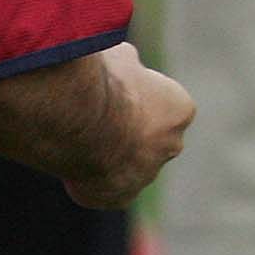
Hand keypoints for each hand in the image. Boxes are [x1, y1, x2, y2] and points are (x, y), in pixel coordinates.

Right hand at [63, 42, 195, 209]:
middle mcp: (171, 145)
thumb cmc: (103, 84)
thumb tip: (127, 63)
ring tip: (80, 139)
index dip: (138, 98)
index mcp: (179, 110)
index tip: (116, 94)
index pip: (166, 106)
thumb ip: (130, 66)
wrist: (82, 122)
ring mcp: (147, 175)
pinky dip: (92, 180)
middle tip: (96, 119)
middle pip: (150, 139)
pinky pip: (106, 189)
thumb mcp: (121, 57)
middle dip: (129, 132)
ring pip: (128, 165)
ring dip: (109, 156)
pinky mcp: (121, 197)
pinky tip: (75, 163)